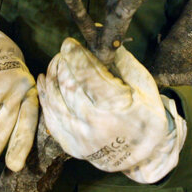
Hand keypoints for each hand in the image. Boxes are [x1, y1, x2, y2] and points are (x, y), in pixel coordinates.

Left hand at [37, 38, 186, 183]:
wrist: (145, 154)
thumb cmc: (146, 114)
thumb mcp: (143, 84)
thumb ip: (120, 60)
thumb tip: (100, 37)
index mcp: (116, 107)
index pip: (87, 74)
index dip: (75, 55)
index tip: (69, 42)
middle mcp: (95, 125)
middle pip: (67, 85)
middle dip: (62, 63)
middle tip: (64, 52)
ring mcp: (81, 138)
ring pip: (54, 100)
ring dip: (52, 76)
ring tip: (56, 63)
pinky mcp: (72, 146)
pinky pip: (50, 117)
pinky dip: (44, 96)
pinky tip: (45, 81)